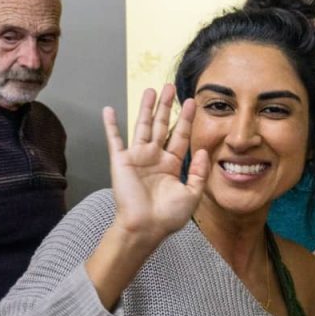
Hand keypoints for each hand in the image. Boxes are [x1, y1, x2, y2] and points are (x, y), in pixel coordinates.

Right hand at [102, 86, 208, 247]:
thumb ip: (200, 173)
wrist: (146, 228)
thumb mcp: (192, 194)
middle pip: (161, 125)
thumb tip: (205, 152)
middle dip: (166, 106)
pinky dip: (111, 125)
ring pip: (142, 126)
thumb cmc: (168, 217)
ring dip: (145, 108)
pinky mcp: (121, 161)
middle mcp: (155, 158)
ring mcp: (138, 158)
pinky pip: (115, 140)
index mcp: (171, 165)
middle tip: (170, 87)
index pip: (180, 136)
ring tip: (150, 89)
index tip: (192, 102)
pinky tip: (109, 110)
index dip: (185, 119)